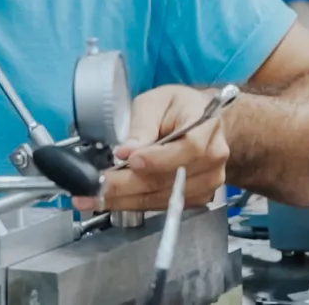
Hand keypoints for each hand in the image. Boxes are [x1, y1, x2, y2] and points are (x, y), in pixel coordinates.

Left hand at [74, 85, 229, 212]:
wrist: (201, 122)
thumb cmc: (178, 108)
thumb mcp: (156, 102)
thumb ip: (142, 124)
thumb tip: (125, 151)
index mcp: (207, 127)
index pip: (188, 147)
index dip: (158, 158)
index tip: (129, 159)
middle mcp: (213, 158)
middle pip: (171, 180)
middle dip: (129, 184)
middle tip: (98, 185)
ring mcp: (208, 182)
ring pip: (163, 198)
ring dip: (126, 199)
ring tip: (95, 196)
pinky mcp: (196, 198)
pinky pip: (163, 205)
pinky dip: (135, 204)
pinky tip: (112, 200)